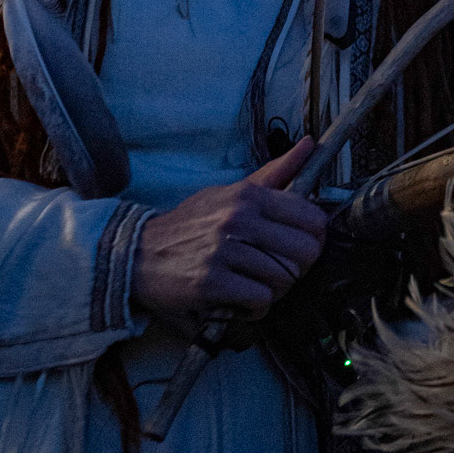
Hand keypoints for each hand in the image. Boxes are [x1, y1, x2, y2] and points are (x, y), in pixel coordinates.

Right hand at [130, 138, 326, 320]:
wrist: (139, 253)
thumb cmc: (190, 223)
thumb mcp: (229, 192)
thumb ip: (273, 173)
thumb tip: (309, 144)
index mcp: (248, 195)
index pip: (311, 218)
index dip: (314, 238)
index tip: (303, 246)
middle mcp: (239, 219)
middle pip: (304, 251)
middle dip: (299, 267)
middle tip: (283, 271)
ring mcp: (225, 251)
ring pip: (284, 278)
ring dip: (277, 289)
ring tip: (259, 286)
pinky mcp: (212, 283)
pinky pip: (260, 300)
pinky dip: (257, 308)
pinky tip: (245, 302)